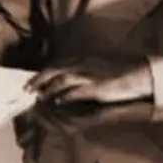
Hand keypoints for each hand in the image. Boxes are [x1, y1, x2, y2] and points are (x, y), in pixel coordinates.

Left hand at [26, 56, 152, 105]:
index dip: (40, 75)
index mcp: (80, 61)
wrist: (135, 75)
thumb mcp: (93, 68)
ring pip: (61, 80)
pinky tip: (58, 102)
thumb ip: (78, 73)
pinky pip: (76, 91)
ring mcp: (88, 75)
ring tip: (39, 98)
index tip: (29, 83)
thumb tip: (61, 82)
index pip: (54, 66)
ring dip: (48, 89)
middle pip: (53, 70)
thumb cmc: (114, 73)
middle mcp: (82, 65)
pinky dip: (65, 96)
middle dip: (38, 81)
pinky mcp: (96, 87)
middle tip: (27, 90)